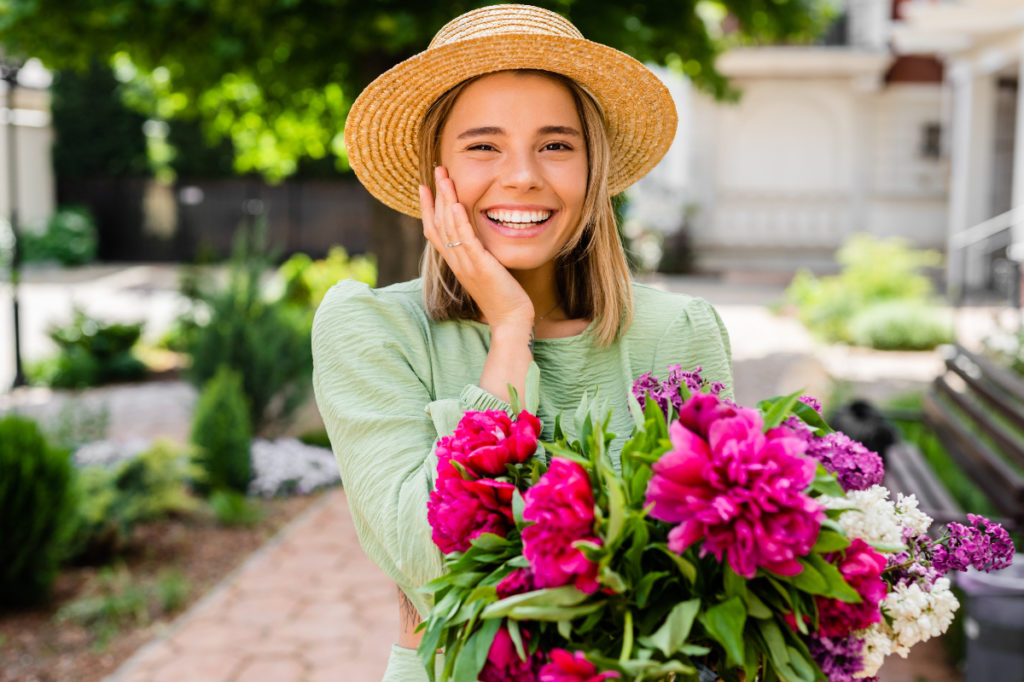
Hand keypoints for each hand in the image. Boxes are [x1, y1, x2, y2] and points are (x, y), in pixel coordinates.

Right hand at [419, 166, 533, 330]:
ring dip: (446, 200)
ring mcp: (466, 265)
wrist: (511, 320)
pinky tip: (458, 205)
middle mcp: (456, 262)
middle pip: (439, 223)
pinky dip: (460, 222)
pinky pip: (466, 241)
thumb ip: (480, 256)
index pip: (434, 232)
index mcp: (456, 263)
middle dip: (437, 195)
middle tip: (436, 170)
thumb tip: (481, 242)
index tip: (425, 188)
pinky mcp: (480, 267)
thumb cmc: (504, 298)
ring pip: (450, 228)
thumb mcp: (487, 272)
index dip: (428, 209)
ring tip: (444, 178)